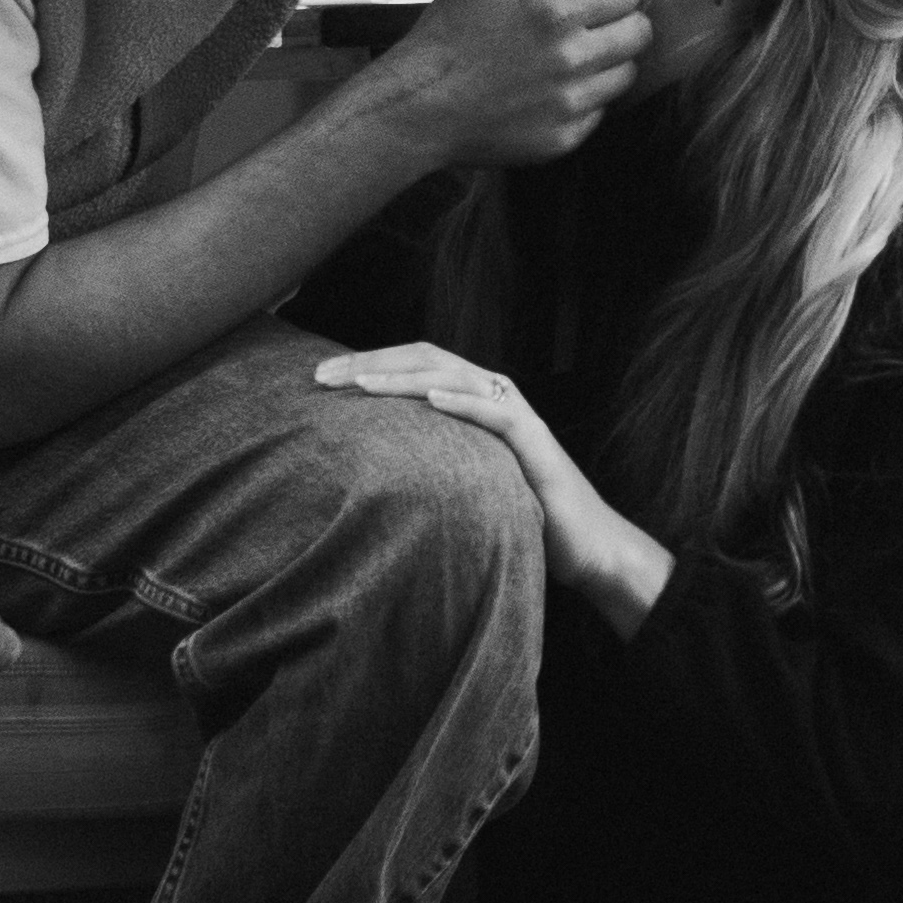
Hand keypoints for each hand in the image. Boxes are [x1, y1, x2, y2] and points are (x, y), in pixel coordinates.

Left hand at [315, 343, 673, 635]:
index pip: (412, 365)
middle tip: (322, 375)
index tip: (319, 378)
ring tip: (362, 382)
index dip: (365, 363)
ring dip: (404, 377)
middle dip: (370, 362)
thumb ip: (426, 456)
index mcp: (471, 397)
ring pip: (454, 377)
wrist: (584, 542)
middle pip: (425, 360)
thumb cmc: (519, 511)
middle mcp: (493, 394)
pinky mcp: (535, 442)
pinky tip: (432, 399)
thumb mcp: (460, 476)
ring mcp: (515, 414)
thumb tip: (364, 460)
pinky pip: (496, 414)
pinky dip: (464, 402)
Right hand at [373, 0, 652, 166]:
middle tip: (587, 21)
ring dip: (608, 60)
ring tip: (570, 55)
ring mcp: (569, 105)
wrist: (417, 108)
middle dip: (620, 19)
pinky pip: (600, 112)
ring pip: (627, 73)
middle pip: (639, 32)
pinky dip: (586, 98)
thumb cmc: (446, 32)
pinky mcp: (563, 139)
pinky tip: (551, 89)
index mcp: (554, 12)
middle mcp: (571, 60)